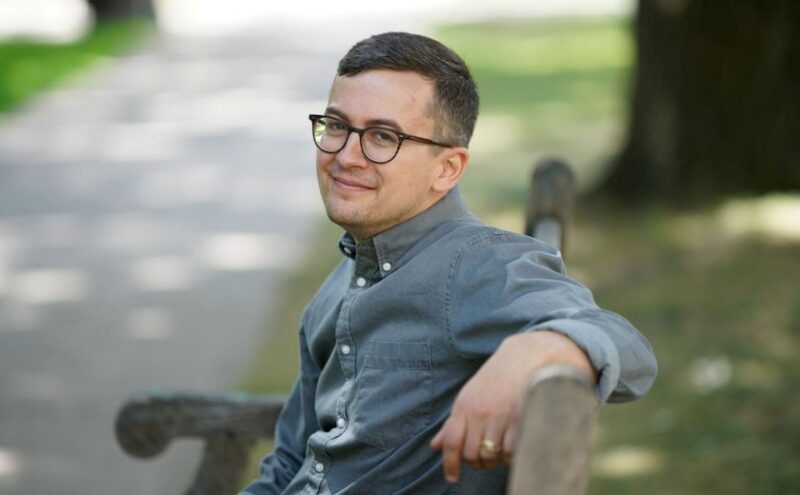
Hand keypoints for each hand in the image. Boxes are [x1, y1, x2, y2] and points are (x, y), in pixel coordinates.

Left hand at [429, 330, 595, 482]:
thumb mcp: (469, 397)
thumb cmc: (494, 379)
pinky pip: (512, 451)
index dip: (450, 463)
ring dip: (495, 461)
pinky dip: (511, 455)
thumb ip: (453, 423)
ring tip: (499, 451)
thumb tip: (435, 446)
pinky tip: (513, 446)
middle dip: (476, 463)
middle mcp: (480, 413)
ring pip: (492, 455)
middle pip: (471, 454)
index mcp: (464, 406)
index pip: (452, 441)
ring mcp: (501, 417)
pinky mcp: (521, 419)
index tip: (453, 477)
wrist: (525, 357)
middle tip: (484, 460)